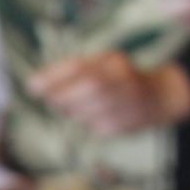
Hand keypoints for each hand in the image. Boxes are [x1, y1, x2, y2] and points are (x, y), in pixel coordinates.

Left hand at [29, 51, 189, 136]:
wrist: (157, 96)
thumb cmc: (116, 80)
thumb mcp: (99, 67)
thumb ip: (69, 73)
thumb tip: (35, 85)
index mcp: (112, 61)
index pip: (80, 66)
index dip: (53, 77)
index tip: (32, 86)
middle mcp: (122, 79)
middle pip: (87, 88)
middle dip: (63, 96)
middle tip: (51, 100)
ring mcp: (126, 102)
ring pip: (88, 111)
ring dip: (74, 112)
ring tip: (76, 107)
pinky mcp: (126, 123)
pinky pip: (95, 127)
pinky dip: (88, 123)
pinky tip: (96, 116)